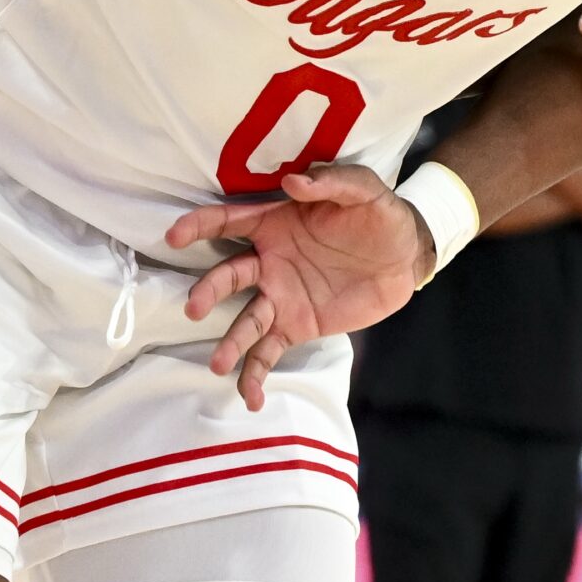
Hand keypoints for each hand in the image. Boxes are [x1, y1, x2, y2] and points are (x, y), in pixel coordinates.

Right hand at [163, 164, 424, 410]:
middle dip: (208, 292)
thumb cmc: (379, 214)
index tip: (174, 236)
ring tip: (218, 364)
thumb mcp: (362, 189)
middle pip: (228, 276)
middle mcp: (269, 261)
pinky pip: (268, 353)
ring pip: (244, 321)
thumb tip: (293, 182)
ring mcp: (280, 297)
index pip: (229, 222)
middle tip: (194, 308)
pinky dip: (256, 375)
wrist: (407, 257)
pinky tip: (252, 399)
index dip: (199, 226)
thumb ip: (330, 182)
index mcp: (276, 223)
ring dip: (229, 344)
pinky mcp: (297, 326)